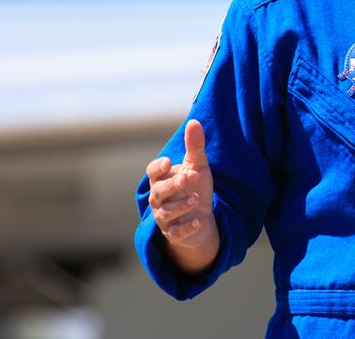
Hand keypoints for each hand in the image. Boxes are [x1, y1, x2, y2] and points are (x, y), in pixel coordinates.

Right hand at [146, 119, 219, 271]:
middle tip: (186, 178)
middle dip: (171, 186)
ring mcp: (165, 218)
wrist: (201, 217)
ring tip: (196, 198)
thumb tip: (194, 121)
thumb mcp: (197, 166)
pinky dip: (186, 227)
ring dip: (180, 206)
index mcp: (162, 180)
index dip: (158, 168)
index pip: (153, 172)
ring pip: (166, 213)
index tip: (168, 162)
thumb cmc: (194, 187)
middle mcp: (159, 199)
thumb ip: (194, 146)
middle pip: (158, 192)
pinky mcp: (175, 234)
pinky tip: (198, 221)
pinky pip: (177, 232)